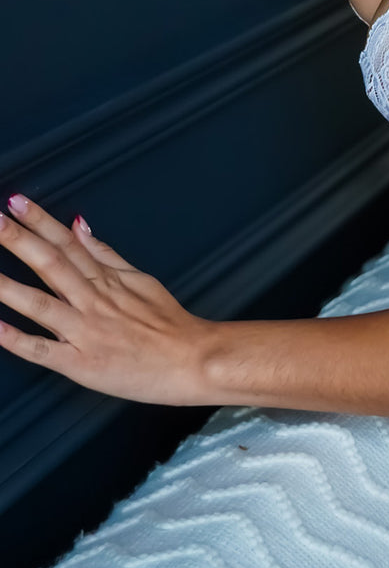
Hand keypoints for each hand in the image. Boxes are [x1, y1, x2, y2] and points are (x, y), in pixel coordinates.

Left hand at [0, 195, 211, 405]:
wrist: (193, 360)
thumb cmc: (170, 323)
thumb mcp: (141, 279)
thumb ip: (105, 254)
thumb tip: (80, 226)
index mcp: (106, 280)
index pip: (67, 242)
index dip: (40, 221)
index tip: (17, 203)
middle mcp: (93, 301)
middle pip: (51, 264)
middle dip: (18, 240)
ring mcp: (85, 332)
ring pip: (40, 303)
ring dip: (8, 284)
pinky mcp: (81, 364)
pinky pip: (43, 351)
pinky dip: (17, 340)